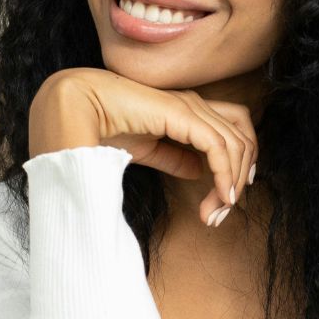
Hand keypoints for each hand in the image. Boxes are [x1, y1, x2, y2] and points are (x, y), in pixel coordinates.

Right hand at [28, 67, 257, 226]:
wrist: (75, 109)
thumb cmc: (103, 126)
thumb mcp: (148, 150)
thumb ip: (174, 158)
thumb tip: (198, 171)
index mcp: (189, 110)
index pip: (234, 134)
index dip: (238, 167)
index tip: (225, 201)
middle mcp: (195, 105)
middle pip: (243, 140)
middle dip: (240, 179)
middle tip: (221, 213)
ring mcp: (191, 107)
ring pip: (237, 145)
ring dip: (232, 183)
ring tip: (216, 213)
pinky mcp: (183, 114)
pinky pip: (218, 147)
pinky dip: (224, 174)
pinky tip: (219, 197)